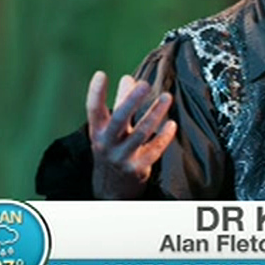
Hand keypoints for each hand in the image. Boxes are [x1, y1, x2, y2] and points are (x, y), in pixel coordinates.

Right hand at [86, 71, 177, 199]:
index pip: (93, 110)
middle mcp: (107, 144)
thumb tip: (127, 78)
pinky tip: (171, 124)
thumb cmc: (112, 150)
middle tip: (144, 84)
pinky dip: (164, 136)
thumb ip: (119, 103)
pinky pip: (154, 150)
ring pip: (141, 133)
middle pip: (118, 120)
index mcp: (97, 132)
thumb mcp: (109, 129)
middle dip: (130, 102)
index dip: (95, 93)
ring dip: (155, 114)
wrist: (111, 189)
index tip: (101, 74)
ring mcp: (122, 157)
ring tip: (167, 97)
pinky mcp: (138, 168)